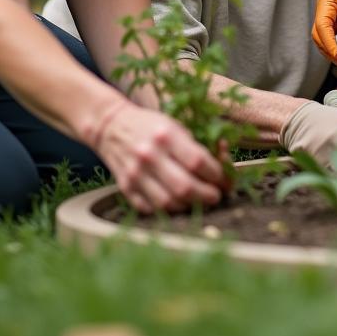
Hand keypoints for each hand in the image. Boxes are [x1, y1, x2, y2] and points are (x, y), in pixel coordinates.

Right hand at [91, 96, 228, 213]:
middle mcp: (149, 156)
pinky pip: (151, 209)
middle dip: (207, 196)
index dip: (217, 174)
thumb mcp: (176, 125)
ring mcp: (135, 174)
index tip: (224, 179)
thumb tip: (224, 163)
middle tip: (216, 196)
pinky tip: (178, 203)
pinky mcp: (126, 188)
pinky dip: (168, 210)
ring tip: (198, 201)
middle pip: (184, 188)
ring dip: (189, 206)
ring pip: (168, 204)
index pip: (197, 162)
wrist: (112, 126)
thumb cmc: (151, 125)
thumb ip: (198, 145)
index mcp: (166, 135)